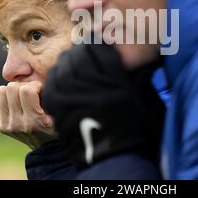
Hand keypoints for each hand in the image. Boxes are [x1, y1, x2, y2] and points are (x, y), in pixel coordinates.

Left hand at [0, 81, 57, 149]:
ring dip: (15, 90)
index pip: (26, 90)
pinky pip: (1, 97)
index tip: (42, 92)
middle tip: (34, 94)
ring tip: (26, 98)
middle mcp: (18, 125)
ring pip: (3, 90)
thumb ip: (52, 97)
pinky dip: (10, 97)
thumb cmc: (57, 125)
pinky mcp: (2, 126)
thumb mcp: (59, 111)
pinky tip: (21, 104)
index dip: (36, 86)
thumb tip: (44, 78)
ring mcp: (8, 126)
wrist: (48, 148)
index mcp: (34, 121)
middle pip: (12, 88)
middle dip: (25, 86)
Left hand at [41, 43, 165, 168]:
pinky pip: (52, 82)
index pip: (102, 50)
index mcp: (115, 82)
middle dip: (82, 48)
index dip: (98, 41)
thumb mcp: (145, 102)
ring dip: (67, 59)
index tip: (98, 39)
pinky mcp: (58, 107)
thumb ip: (141, 79)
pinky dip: (55, 75)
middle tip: (83, 47)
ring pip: (64, 66)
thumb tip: (145, 61)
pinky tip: (60, 75)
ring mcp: (73, 96)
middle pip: (81, 55)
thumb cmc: (132, 130)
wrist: (113, 157)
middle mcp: (93, 86)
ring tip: (71, 60)